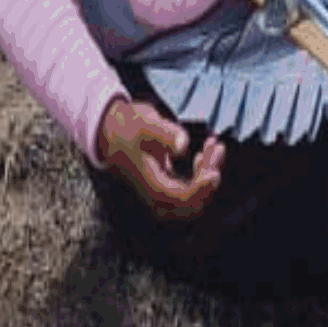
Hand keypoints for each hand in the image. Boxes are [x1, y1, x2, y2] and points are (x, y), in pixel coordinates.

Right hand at [93, 95, 224, 222]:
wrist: (111, 132)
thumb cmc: (128, 126)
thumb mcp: (144, 123)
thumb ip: (164, 134)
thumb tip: (183, 145)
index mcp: (148, 182)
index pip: (177, 197)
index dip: (199, 190)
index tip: (214, 173)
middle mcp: (154, 194)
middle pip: (190, 203)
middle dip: (209, 178)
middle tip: (216, 148)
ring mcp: (161, 193)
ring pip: (194, 197)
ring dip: (209, 173)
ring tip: (215, 145)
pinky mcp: (167, 186)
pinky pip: (191, 189)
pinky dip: (203, 172)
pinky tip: (206, 152)